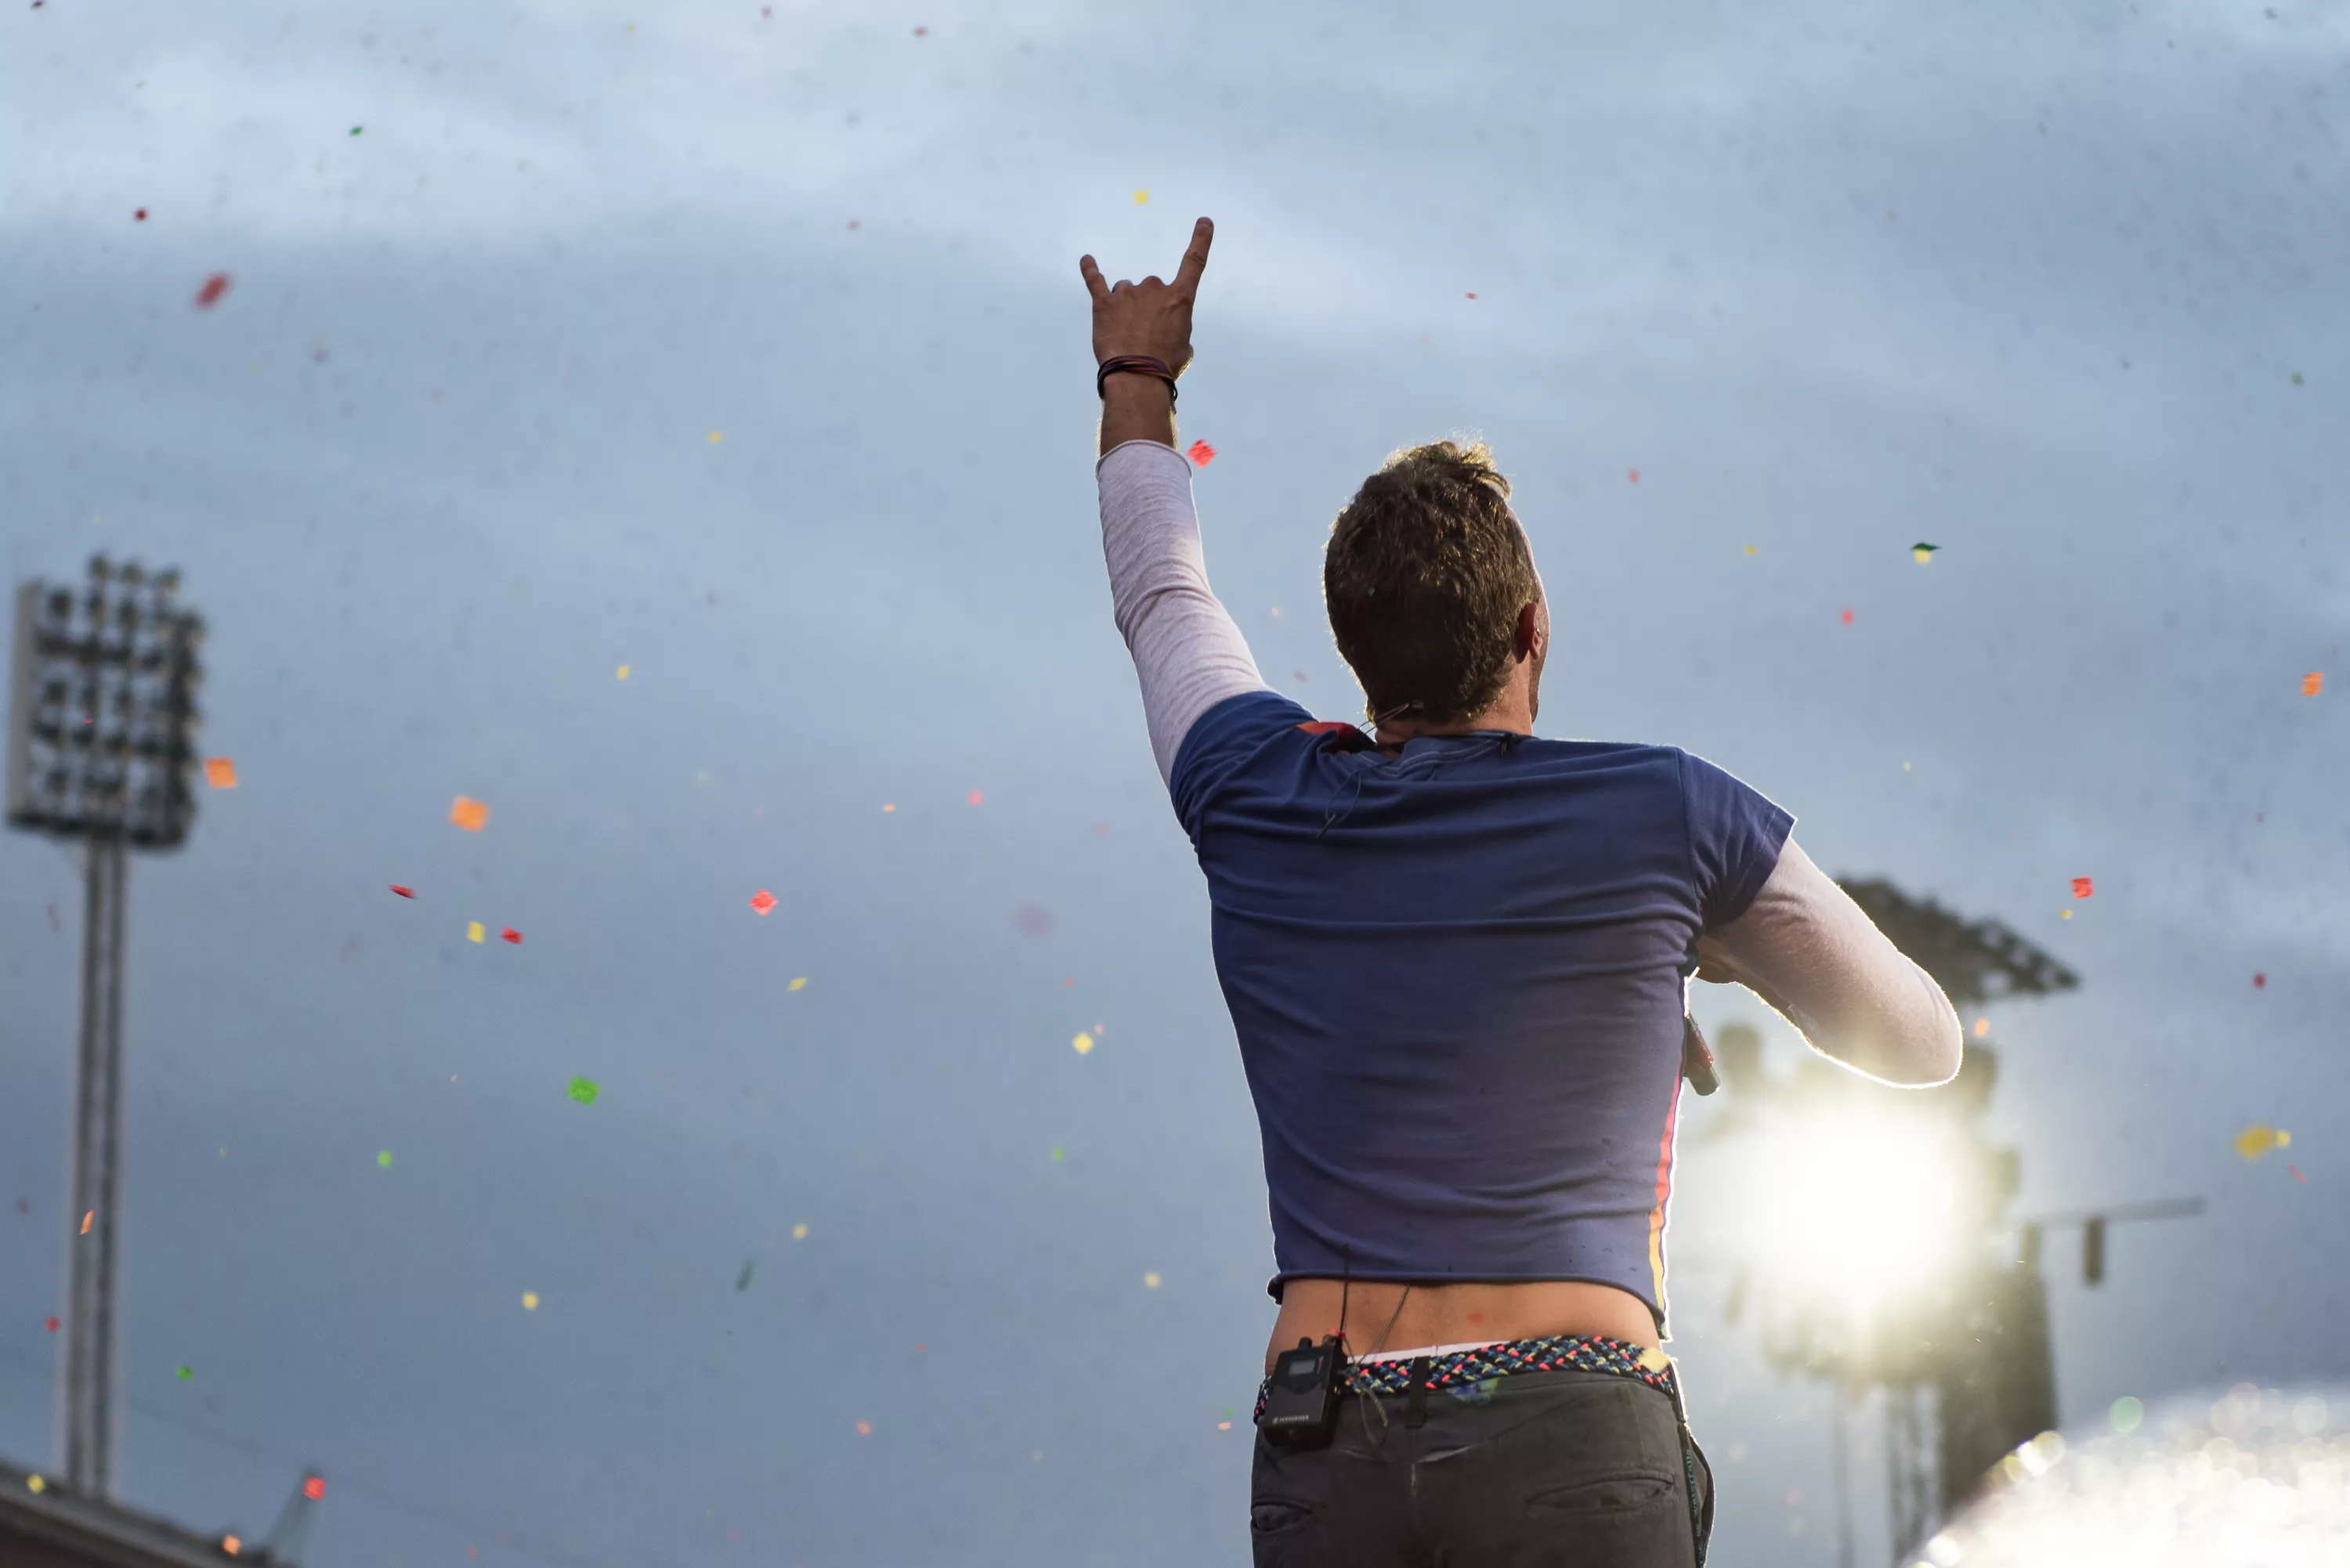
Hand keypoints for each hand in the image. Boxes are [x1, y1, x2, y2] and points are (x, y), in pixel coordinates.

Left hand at [1079, 217, 1212, 372]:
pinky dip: (1090, 270)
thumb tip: (1168, 330)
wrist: (1137, 377)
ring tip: (1124, 334)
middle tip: (1144, 336)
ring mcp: (1127, 293)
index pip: (1194, 263)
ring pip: (1126, 292)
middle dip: (1147, 308)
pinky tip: (1087, 260)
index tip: (1204, 222)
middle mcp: (1154, 288)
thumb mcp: (1184, 348)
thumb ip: (1177, 329)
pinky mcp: (1103, 303)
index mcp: (1179, 299)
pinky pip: (1095, 280)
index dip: (1200, 241)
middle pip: (1151, 289)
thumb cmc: (1165, 365)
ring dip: (1125, 308)